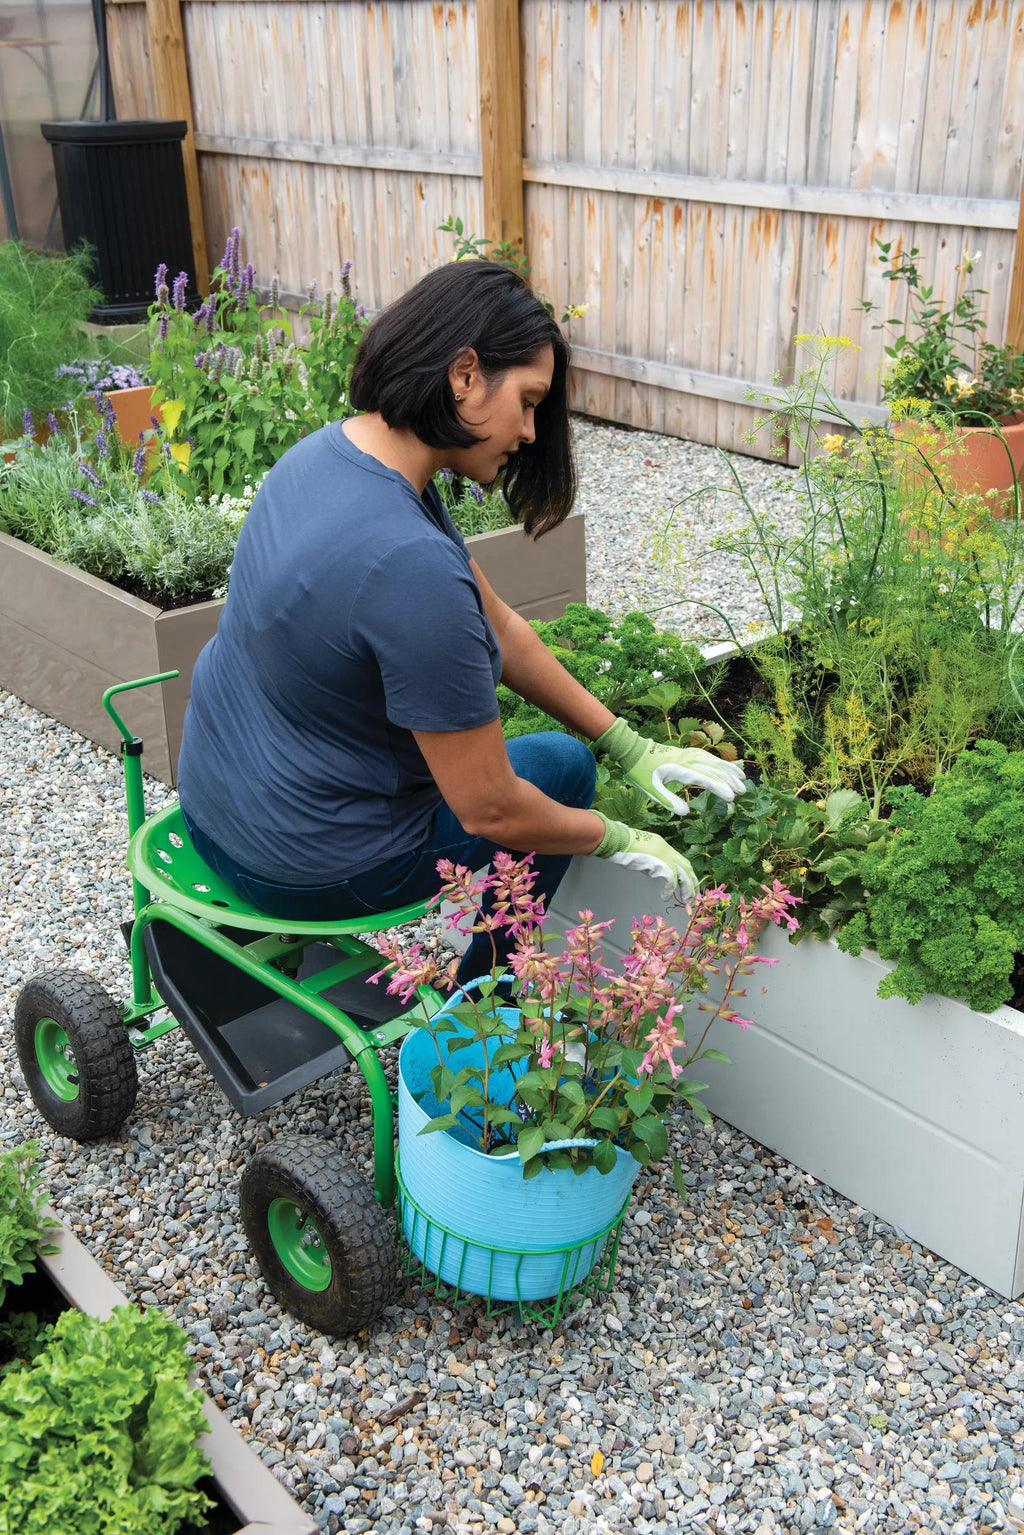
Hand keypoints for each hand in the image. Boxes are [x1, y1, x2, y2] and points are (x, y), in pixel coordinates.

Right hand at [591, 813, 698, 900]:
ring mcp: (666, 857)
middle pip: (687, 867)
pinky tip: (665, 897)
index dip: (686, 873)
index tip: (688, 882)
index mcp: (664, 846)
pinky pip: (671, 881)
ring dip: (686, 888)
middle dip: (691, 881)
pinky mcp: (661, 865)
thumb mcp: (642, 852)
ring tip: (685, 899)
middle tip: (692, 893)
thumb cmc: (624, 846)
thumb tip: (653, 871)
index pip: (681, 860)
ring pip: (683, 875)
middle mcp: (668, 850)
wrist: (619, 841)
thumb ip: (651, 860)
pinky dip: (669, 891)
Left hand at [596, 717, 745, 816]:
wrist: (633, 749)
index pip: (706, 779)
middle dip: (730, 780)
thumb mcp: (650, 789)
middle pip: (714, 769)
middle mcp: (688, 759)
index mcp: (680, 768)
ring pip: (714, 761)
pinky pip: (708, 756)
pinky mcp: (687, 752)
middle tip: (742, 792)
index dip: (720, 788)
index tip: (731, 797)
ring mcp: (688, 754)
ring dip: (729, 770)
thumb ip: (668, 801)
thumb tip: (686, 813)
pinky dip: (720, 762)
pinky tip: (727, 767)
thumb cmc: (640, 770)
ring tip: (742, 779)